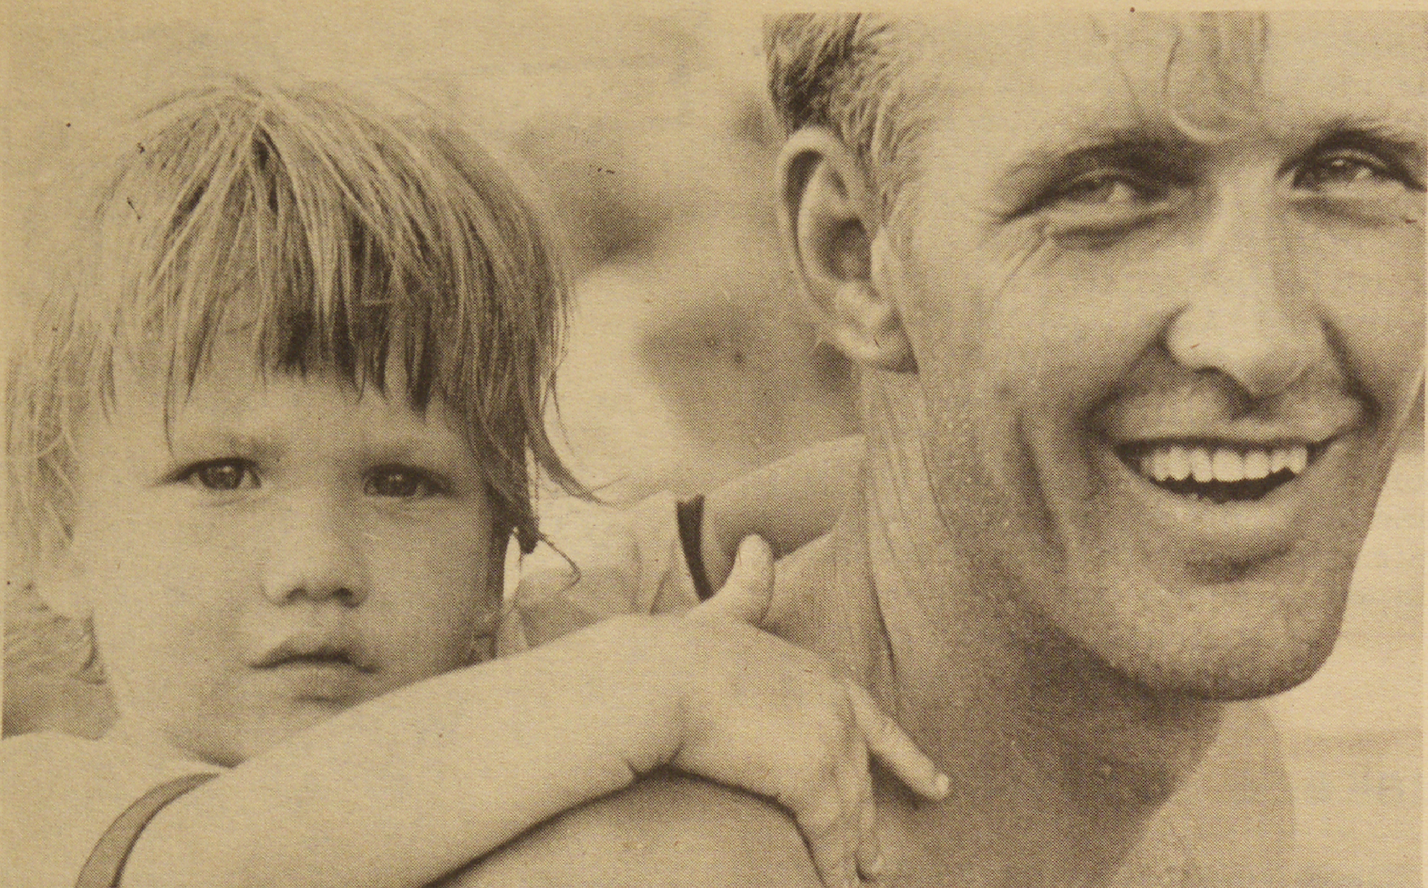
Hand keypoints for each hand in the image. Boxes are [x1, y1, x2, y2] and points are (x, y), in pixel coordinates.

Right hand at [672, 537, 949, 887]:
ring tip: (859, 880)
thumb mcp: (723, 614)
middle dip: (872, 821)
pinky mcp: (810, 779)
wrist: (658, 677)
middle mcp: (835, 706)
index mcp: (820, 674)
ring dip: (853, 853)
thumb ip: (747, 586)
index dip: (908, 758)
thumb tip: (757, 540)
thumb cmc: (677, 649)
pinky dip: (832, 866)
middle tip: (880, 862)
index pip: (876, 723)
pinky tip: (834, 885)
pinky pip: (828, 837)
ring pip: (849, 812)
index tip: (939, 786)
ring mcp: (828, 742)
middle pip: (862, 776)